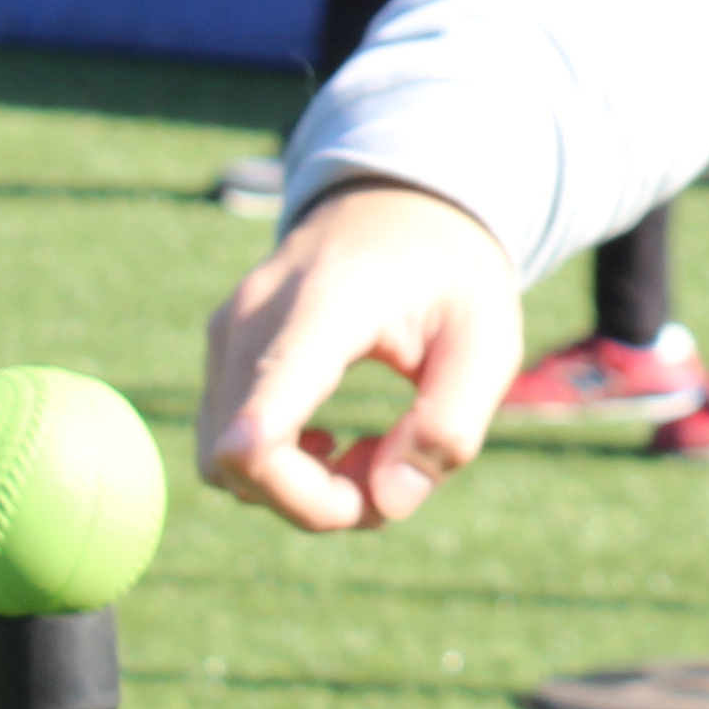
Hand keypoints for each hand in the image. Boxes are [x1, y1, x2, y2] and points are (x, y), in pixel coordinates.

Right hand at [198, 178, 529, 532]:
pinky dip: (278, 469)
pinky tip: (336, 443)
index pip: (266, 401)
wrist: (401, 202)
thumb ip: (450, 425)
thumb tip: (385, 506)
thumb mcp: (488, 341)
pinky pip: (227, 445)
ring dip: (301, 490)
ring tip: (377, 451)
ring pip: (227, 464)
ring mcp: (225, 334)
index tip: (298, 479)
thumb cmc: (451, 275)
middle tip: (399, 473)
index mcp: (327, 306)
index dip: (271, 464)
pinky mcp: (220, 352)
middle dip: (321, 502)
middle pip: (241, 460)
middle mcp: (254, 318)